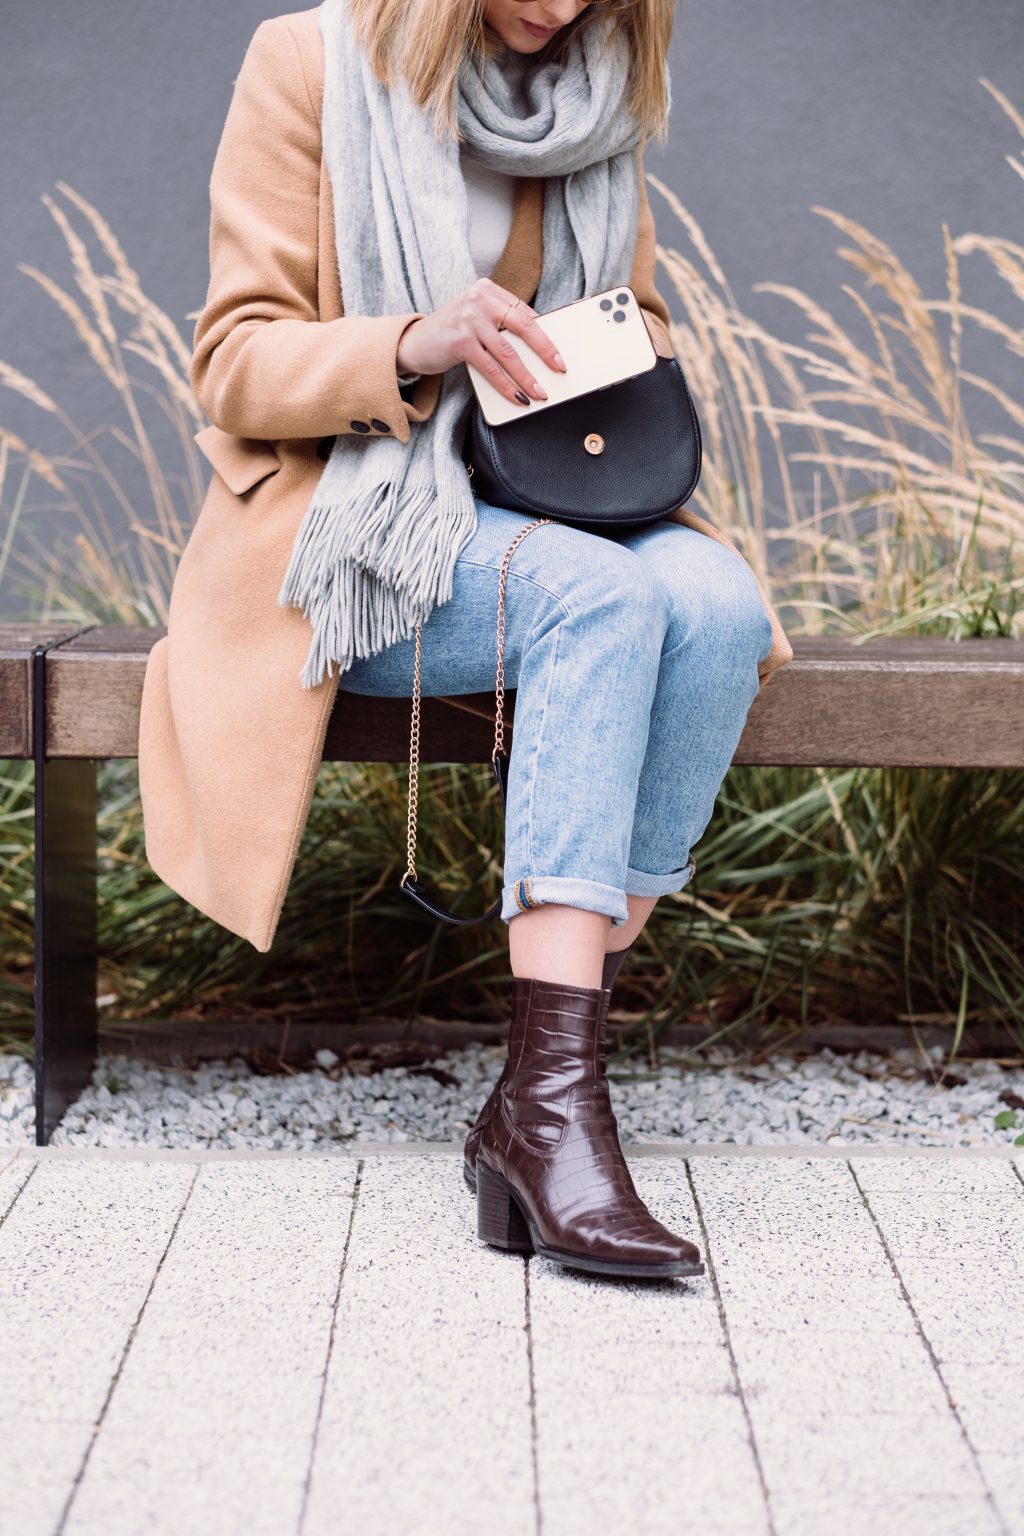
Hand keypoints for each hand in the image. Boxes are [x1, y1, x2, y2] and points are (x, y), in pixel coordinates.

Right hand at [395, 278, 567, 407]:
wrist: (414, 342)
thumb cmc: (451, 333)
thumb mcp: (476, 319)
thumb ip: (501, 324)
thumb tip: (538, 347)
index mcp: (488, 290)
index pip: (525, 312)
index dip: (545, 334)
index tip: (559, 352)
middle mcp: (480, 299)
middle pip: (523, 326)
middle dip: (545, 350)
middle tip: (560, 368)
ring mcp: (469, 319)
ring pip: (508, 353)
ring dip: (526, 376)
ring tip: (539, 392)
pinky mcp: (461, 341)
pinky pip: (491, 368)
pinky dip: (506, 386)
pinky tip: (517, 397)